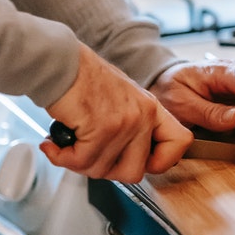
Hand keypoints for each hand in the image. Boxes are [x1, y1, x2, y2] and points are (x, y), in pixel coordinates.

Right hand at [40, 44, 193, 180]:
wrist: (60, 62)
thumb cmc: (82, 79)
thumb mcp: (122, 100)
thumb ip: (131, 128)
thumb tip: (125, 161)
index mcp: (151, 108)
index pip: (180, 143)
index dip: (162, 162)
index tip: (142, 163)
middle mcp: (143, 114)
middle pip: (135, 172)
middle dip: (105, 170)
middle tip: (88, 155)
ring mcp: (125, 122)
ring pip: (103, 170)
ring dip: (77, 162)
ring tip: (67, 144)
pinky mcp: (101, 127)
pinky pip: (82, 161)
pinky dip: (62, 158)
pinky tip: (54, 145)